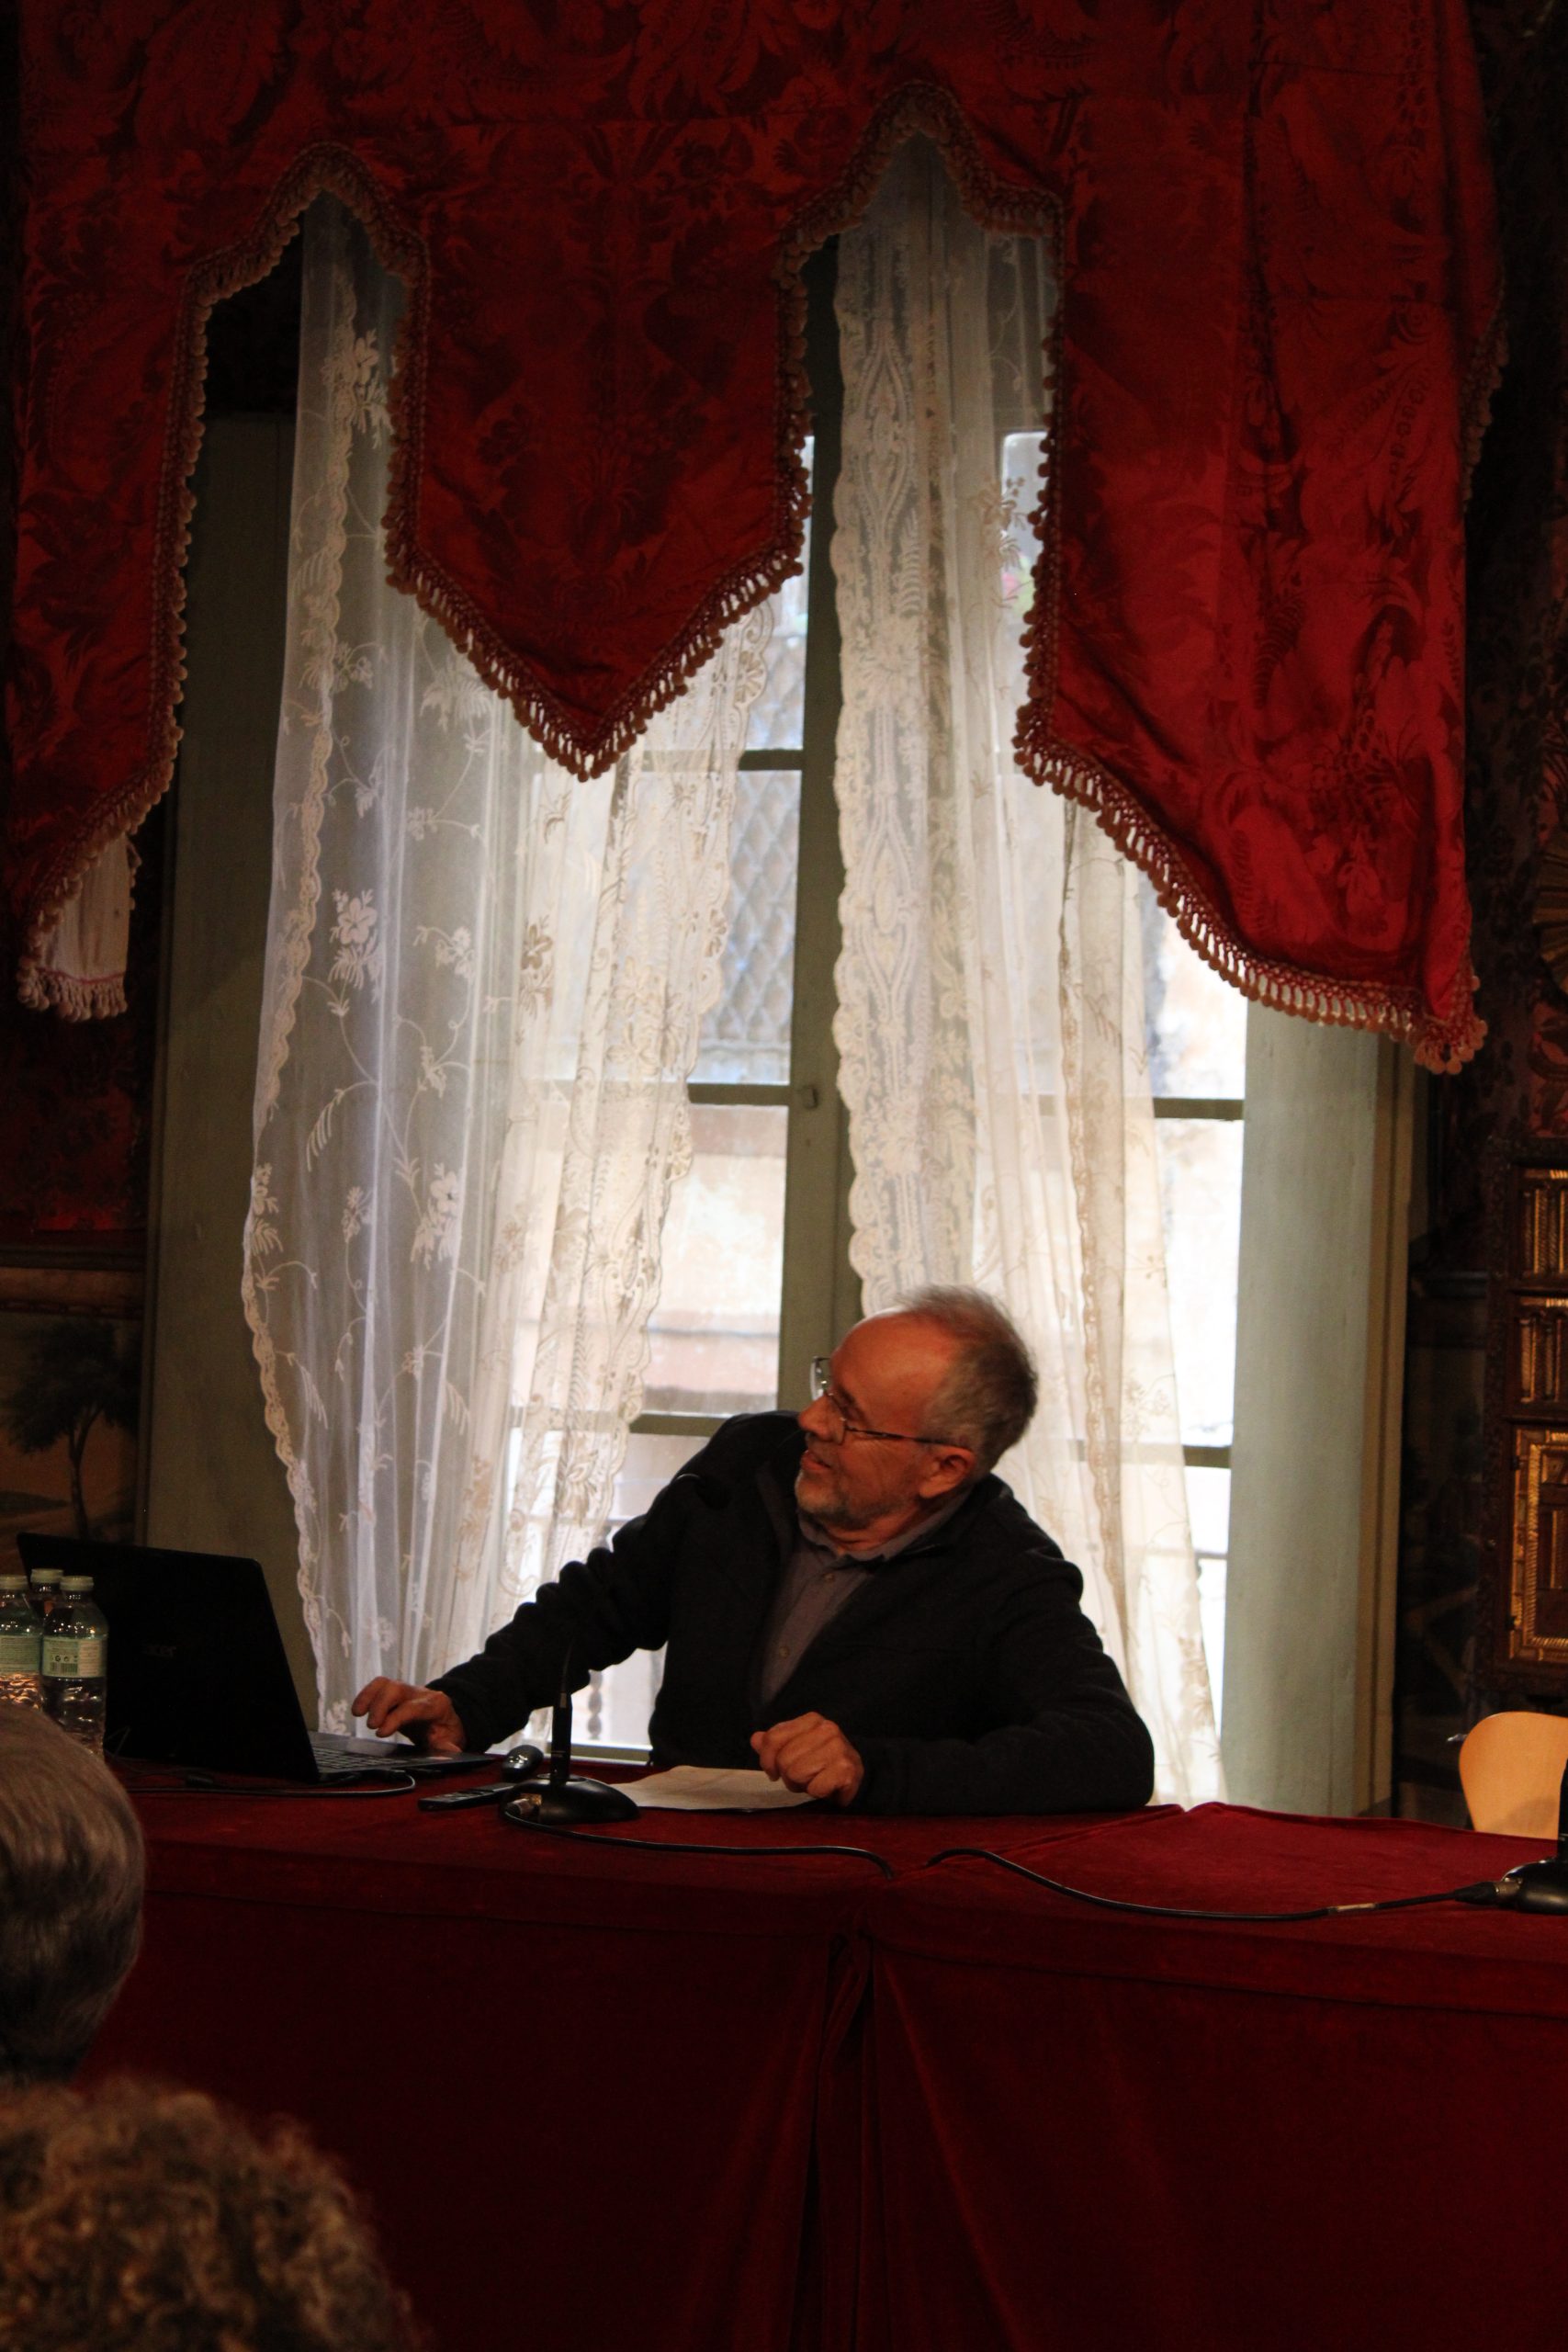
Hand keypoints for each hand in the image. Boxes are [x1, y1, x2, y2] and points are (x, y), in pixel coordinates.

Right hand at [352, 1678, 467, 1754]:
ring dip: (368, 1696)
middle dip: (380, 1706)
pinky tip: (357, 1710)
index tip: (380, 1733)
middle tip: (371, 1726)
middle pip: (396, 1689)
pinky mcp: (394, 1693)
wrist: (446, 1720)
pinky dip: (365, 1695)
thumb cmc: (446, 1732)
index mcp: (436, 1705)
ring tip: (357, 1713)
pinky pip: (378, 1686)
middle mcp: (420, 1694)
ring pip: (385, 1683)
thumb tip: (452, 1752)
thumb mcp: (450, 1741)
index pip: (412, 1707)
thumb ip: (447, 1747)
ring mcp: (406, 1691)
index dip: (395, 1718)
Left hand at [750, 1712, 863, 1806]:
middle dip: (789, 1775)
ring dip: (802, 1785)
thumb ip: (774, 1743)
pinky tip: (827, 1788)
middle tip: (803, 1777)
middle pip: (784, 1760)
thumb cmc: (822, 1763)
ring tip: (814, 1781)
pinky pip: (814, 1789)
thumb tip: (755, 1739)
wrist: (857, 1775)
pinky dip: (817, 1793)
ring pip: (796, 1774)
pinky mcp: (846, 1770)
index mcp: (812, 1720)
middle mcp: (827, 1729)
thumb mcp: (796, 1748)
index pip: (772, 1739)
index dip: (767, 1760)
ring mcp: (838, 1748)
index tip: (773, 1772)